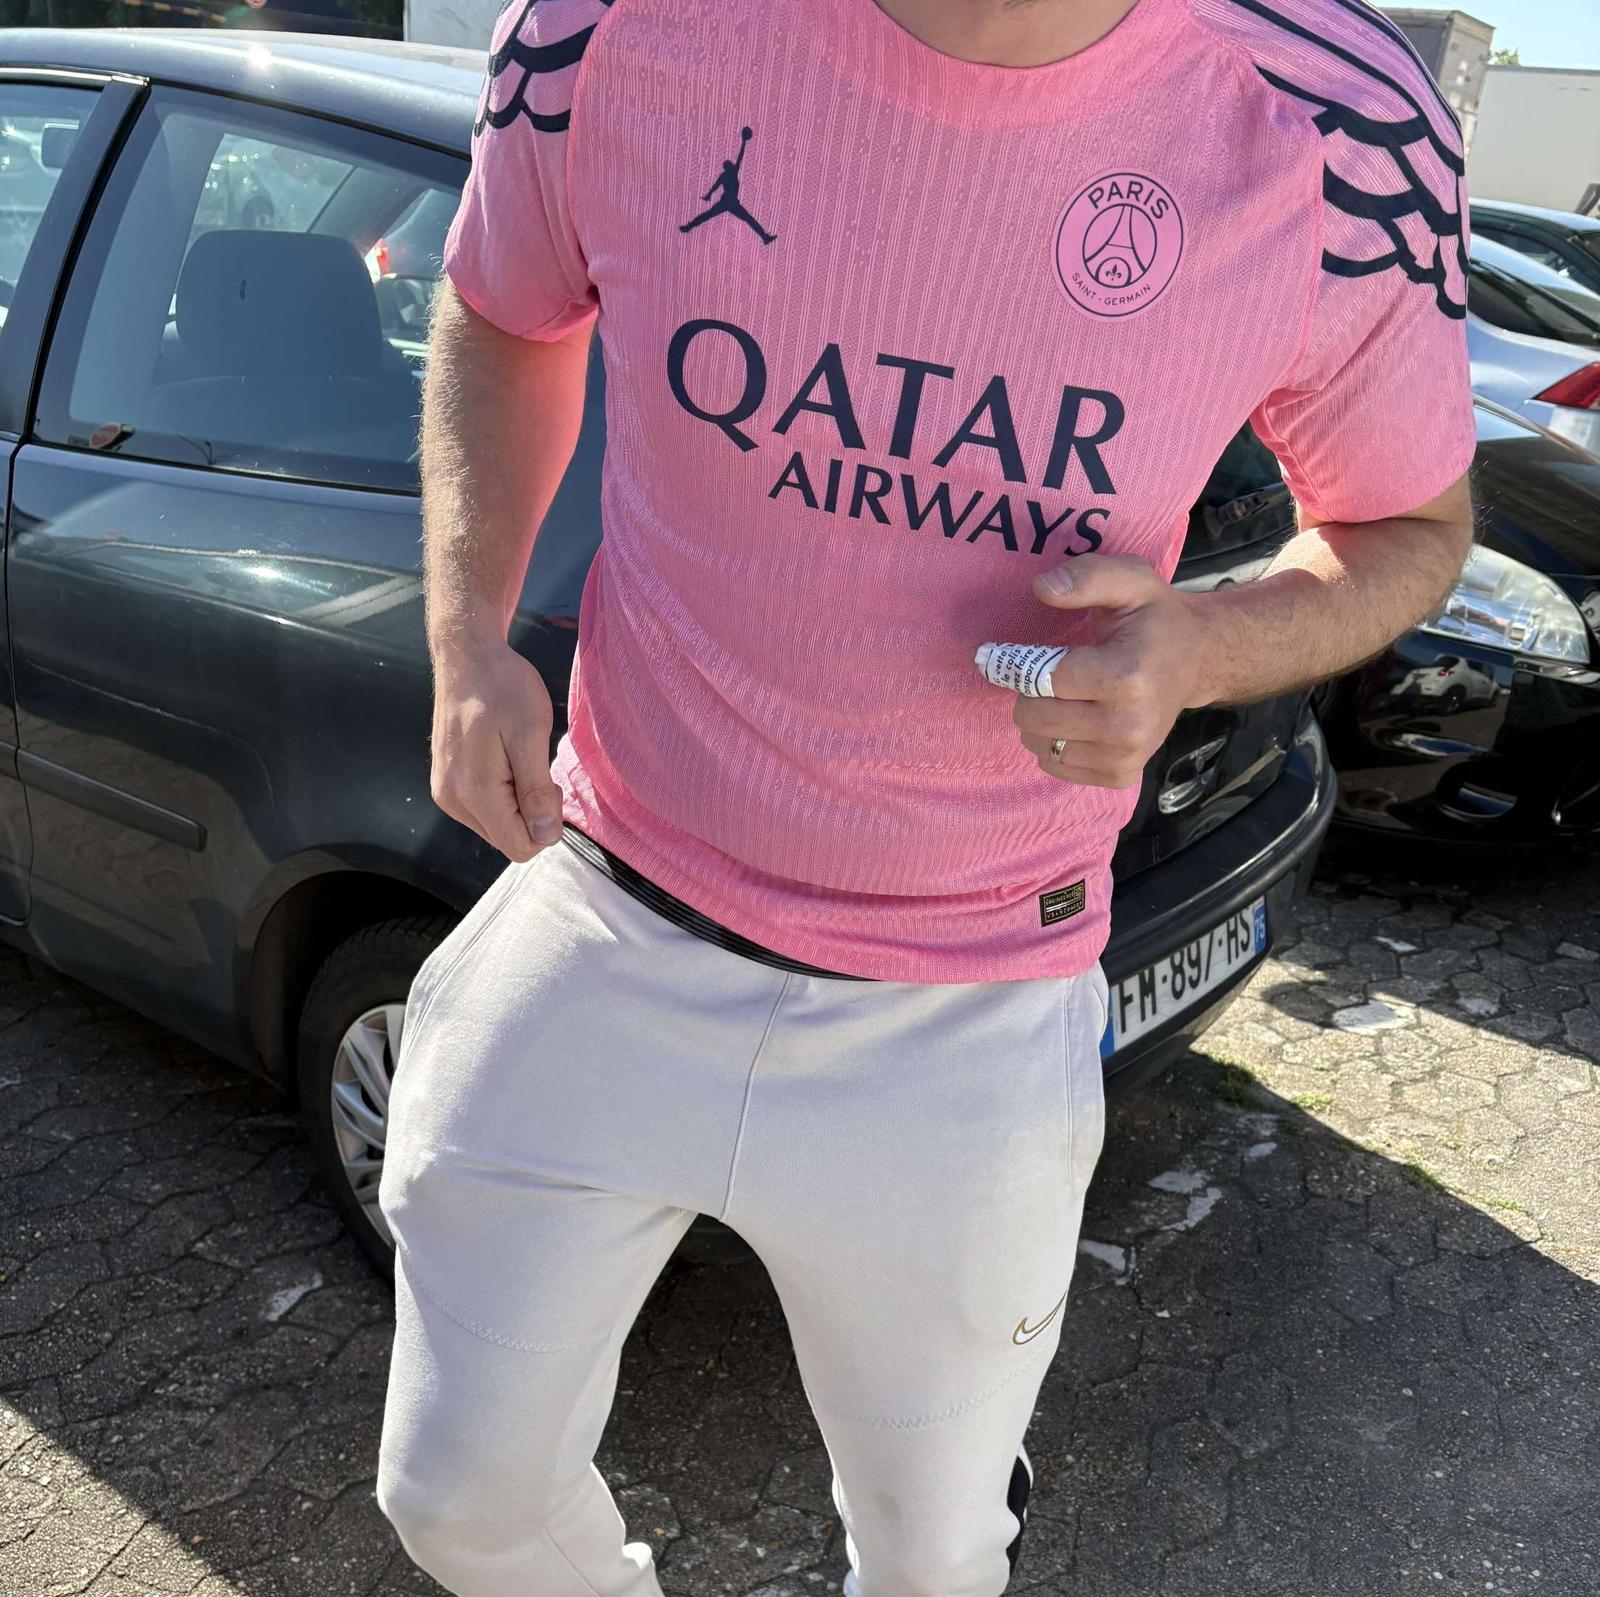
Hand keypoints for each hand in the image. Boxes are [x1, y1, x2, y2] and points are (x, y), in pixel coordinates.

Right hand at [429, 637, 564, 861]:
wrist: (467, 658)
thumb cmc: (502, 687)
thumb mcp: (531, 734)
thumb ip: (537, 790)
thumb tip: (545, 836)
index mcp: (474, 792)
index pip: (520, 847)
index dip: (546, 825)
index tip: (548, 782)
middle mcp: (453, 801)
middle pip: (508, 840)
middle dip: (531, 814)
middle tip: (534, 765)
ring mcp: (446, 793)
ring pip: (497, 827)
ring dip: (517, 803)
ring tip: (516, 758)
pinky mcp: (446, 785)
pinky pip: (484, 810)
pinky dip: (502, 794)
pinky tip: (503, 758)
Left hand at [1009, 556, 1204, 788]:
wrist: (1197, 661)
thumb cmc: (1156, 619)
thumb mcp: (1130, 579)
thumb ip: (1087, 577)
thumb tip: (1042, 588)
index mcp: (1127, 677)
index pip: (1042, 681)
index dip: (1018, 664)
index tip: (1011, 653)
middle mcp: (1127, 725)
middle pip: (1034, 718)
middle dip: (1029, 692)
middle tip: (1050, 675)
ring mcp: (1125, 756)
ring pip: (1039, 745)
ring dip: (1040, 719)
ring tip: (1067, 696)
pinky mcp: (1120, 775)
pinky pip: (1055, 765)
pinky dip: (1054, 742)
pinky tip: (1076, 719)